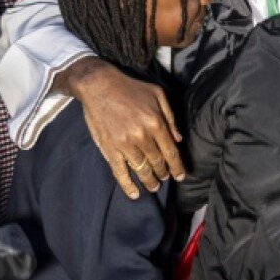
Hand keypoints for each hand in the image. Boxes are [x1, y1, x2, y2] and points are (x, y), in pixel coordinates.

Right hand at [66, 58, 184, 199]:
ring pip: (142, 170)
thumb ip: (170, 117)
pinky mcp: (109, 149)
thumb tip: (178, 139)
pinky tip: (134, 194)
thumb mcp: (157, 94)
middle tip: (165, 179)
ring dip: (150, 181)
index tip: (180, 176)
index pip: (170, 152)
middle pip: (157, 163)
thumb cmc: (130, 88)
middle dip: (163, 173)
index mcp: (156, 122)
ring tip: (154, 186)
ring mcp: (124, 144)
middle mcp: (142, 136)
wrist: (99, 85)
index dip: (177, 167)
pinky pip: (120, 172)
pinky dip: (127, 186)